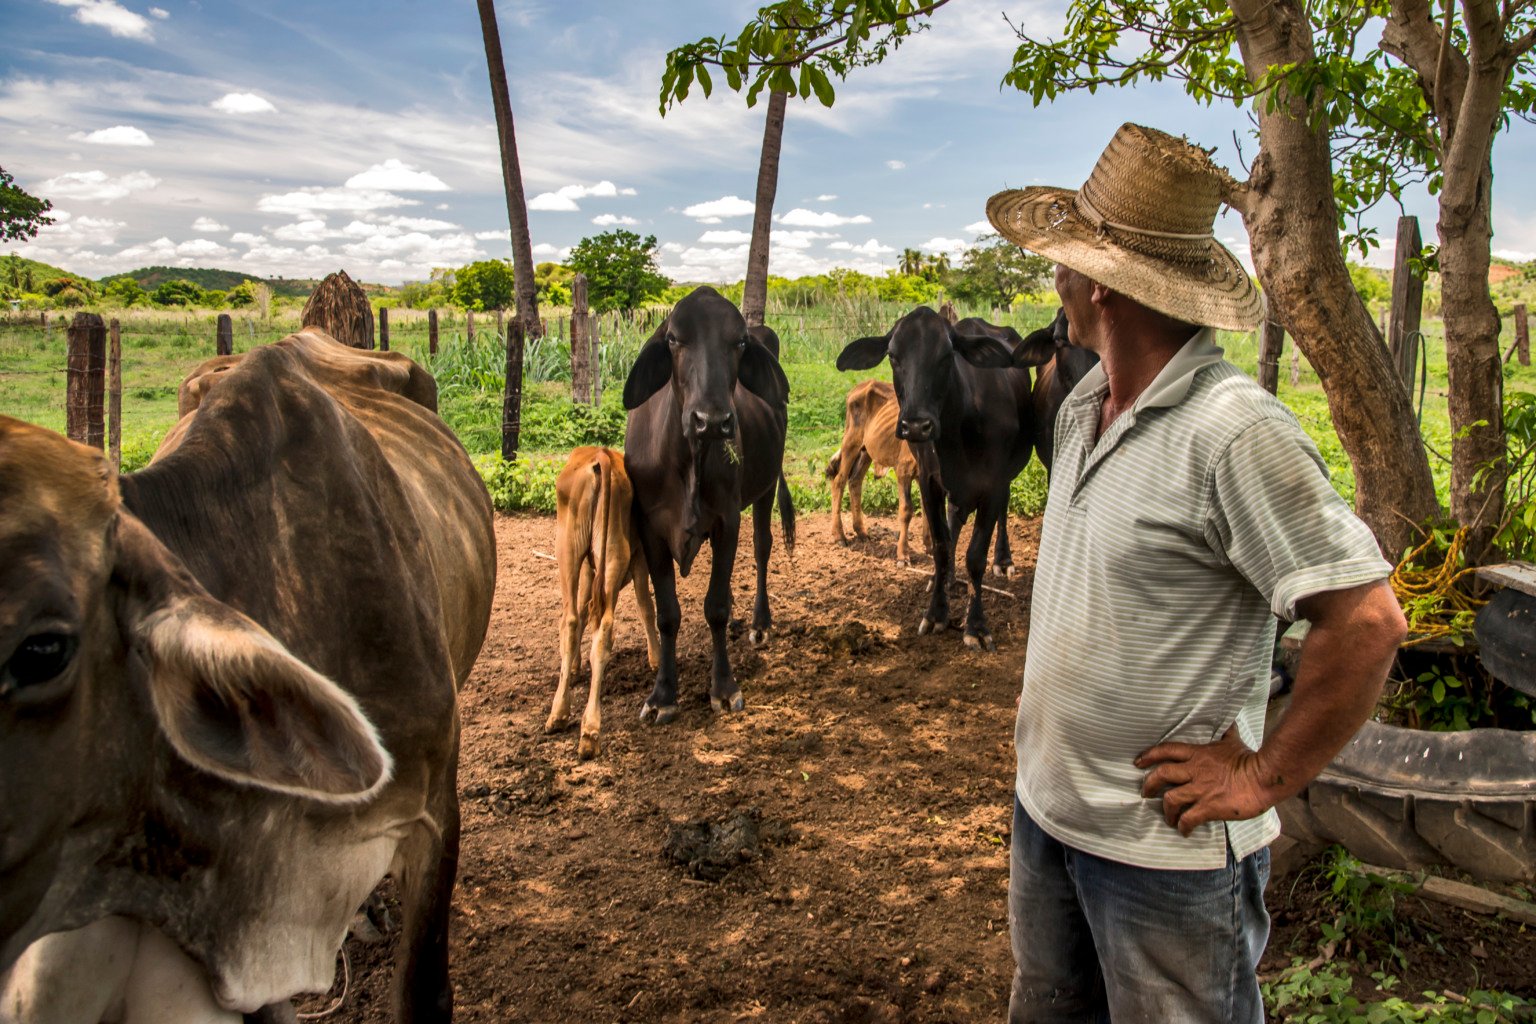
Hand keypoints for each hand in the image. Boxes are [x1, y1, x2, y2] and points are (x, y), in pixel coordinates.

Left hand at [1135, 725, 1277, 836]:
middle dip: (1149, 784)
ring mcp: (1201, 789)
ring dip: (1166, 811)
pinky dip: (1183, 826)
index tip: (1138, 762)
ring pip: (1171, 799)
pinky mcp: (1210, 806)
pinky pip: (1189, 818)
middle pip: (1162, 774)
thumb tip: (1228, 722)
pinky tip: (1184, 830)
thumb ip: (1226, 733)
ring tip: (1169, 818)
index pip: (1167, 750)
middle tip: (1145, 793)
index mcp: (1198, 754)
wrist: (1265, 777)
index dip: (1149, 755)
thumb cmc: (1250, 759)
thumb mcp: (1233, 741)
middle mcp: (1195, 771)